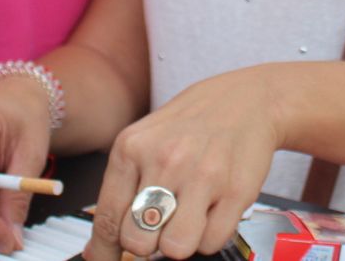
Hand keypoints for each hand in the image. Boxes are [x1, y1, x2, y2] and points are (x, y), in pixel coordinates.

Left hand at [85, 68, 280, 260]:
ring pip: (175, 248)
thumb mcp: (145, 141)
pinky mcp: (236, 192)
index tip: (105, 259)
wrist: (246, 100)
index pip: (107, 219)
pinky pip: (211, 243)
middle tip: (158, 227)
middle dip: (146, 242)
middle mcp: (165, 160)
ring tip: (186, 218)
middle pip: (138, 241)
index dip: (104, 252)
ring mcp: (202, 176)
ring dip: (179, 242)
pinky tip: (210, 211)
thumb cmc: (192, 123)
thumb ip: (121, 191)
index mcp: (133, 147)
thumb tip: (98, 248)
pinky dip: (209, 236)